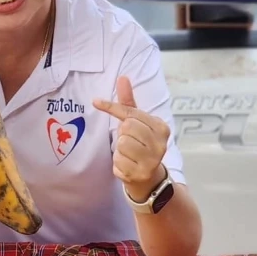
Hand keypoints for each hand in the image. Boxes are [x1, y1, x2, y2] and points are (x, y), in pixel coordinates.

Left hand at [93, 76, 169, 200]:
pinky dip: (118, 163)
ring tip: (129, 154)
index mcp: (161, 127)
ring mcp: (152, 160)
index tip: (95, 102)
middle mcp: (161, 144)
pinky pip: (118, 161)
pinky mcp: (140, 174)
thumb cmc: (141, 145)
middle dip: (123, 133)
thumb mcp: (137, 122)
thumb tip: (123, 77)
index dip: (112, 107)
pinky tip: (128, 165)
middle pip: (127, 127)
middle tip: (129, 141)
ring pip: (122, 144)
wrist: (148, 178)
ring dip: (120, 150)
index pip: (131, 113)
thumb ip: (129, 102)